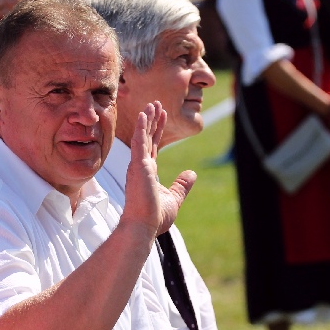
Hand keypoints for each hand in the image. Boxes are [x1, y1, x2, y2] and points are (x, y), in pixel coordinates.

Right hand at [120, 102, 196, 237]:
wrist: (144, 227)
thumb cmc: (155, 217)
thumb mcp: (174, 198)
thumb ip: (182, 185)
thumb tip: (192, 173)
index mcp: (147, 173)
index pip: (152, 146)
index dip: (156, 130)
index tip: (161, 115)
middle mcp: (140, 166)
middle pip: (147, 137)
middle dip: (152, 120)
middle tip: (156, 103)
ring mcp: (137, 165)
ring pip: (142, 136)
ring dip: (147, 119)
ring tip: (152, 104)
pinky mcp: (137, 166)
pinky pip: (139, 142)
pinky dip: (141, 127)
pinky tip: (144, 115)